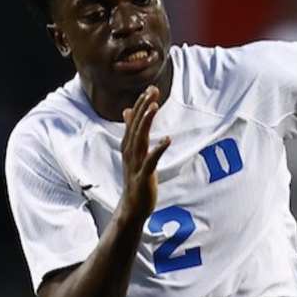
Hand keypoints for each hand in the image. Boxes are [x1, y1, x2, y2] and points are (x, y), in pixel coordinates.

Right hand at [119, 86, 170, 221]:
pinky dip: (158, 149)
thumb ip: (132, 132)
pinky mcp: (143, 176)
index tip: (150, 89)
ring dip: (146, 122)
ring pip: (139, 139)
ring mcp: (135, 164)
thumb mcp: (133, 153)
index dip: (141, 105)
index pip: (133, 121)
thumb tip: (129, 110)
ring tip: (155, 107)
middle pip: (135, 126)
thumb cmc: (135, 178)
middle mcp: (130, 152)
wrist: (132, 206)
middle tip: (152, 90)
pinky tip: (167, 139)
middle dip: (144, 107)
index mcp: (128, 146)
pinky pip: (151, 161)